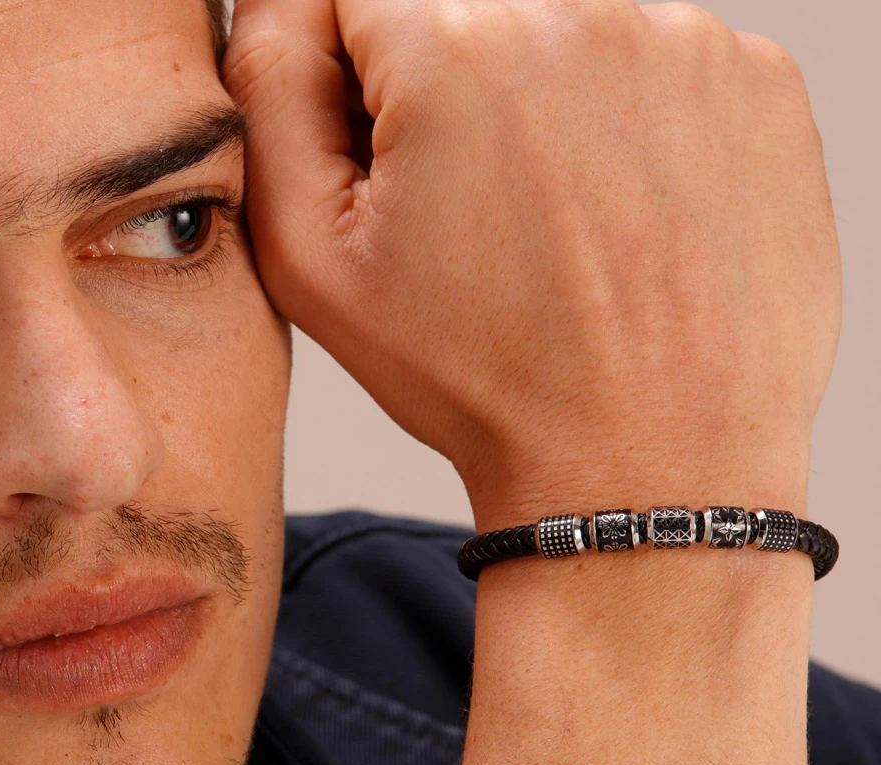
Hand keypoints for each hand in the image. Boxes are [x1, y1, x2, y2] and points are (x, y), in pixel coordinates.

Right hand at [223, 0, 840, 525]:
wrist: (646, 459)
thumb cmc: (483, 381)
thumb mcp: (316, 264)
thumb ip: (269, 94)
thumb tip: (281, 3)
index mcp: (454, 50)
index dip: (361, 81)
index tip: (393, 160)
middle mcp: (579, 15)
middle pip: (468, 8)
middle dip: (450, 90)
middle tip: (476, 212)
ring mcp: (684, 44)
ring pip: (565, 33)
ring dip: (543, 106)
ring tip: (558, 230)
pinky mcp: (756, 85)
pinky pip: (658, 67)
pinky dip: (630, 127)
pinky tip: (624, 222)